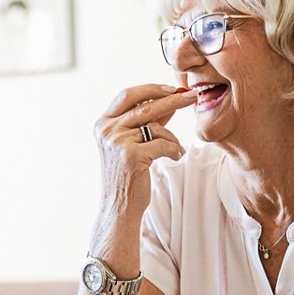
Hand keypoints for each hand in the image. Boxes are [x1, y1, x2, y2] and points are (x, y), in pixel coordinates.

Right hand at [94, 83, 196, 212]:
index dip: (151, 89)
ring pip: (156, 126)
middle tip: (191, 96)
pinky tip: (176, 156)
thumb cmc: (128, 174)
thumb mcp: (132, 143)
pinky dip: (174, 150)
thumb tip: (168, 100)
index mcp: (103, 123)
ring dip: (172, 137)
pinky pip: (163, 144)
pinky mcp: (132, 156)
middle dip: (172, 99)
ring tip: (177, 148)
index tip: (171, 88)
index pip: (127, 95)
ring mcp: (117, 142)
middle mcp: (107, 130)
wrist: (120, 206)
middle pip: (145, 106)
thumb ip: (146, 121)